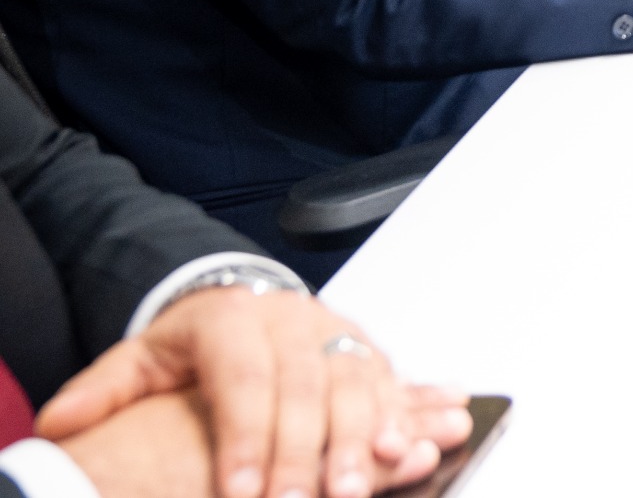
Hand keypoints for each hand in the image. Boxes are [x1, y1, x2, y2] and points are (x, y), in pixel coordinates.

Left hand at [38, 288, 472, 497]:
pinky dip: (406, 414)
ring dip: (362, 439)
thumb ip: (104, 390)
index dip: (245, 436)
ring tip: (353, 487)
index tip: (239, 490)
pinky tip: (414, 444)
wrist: (240, 308)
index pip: (242, 377)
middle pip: (305, 385)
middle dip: (305, 451)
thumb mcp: (140, 360)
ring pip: (357, 382)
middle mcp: (291, 317)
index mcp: (231, 317)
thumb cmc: (191, 346)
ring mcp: (333, 330)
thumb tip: (64, 422)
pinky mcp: (365, 349)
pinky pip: (392, 380)